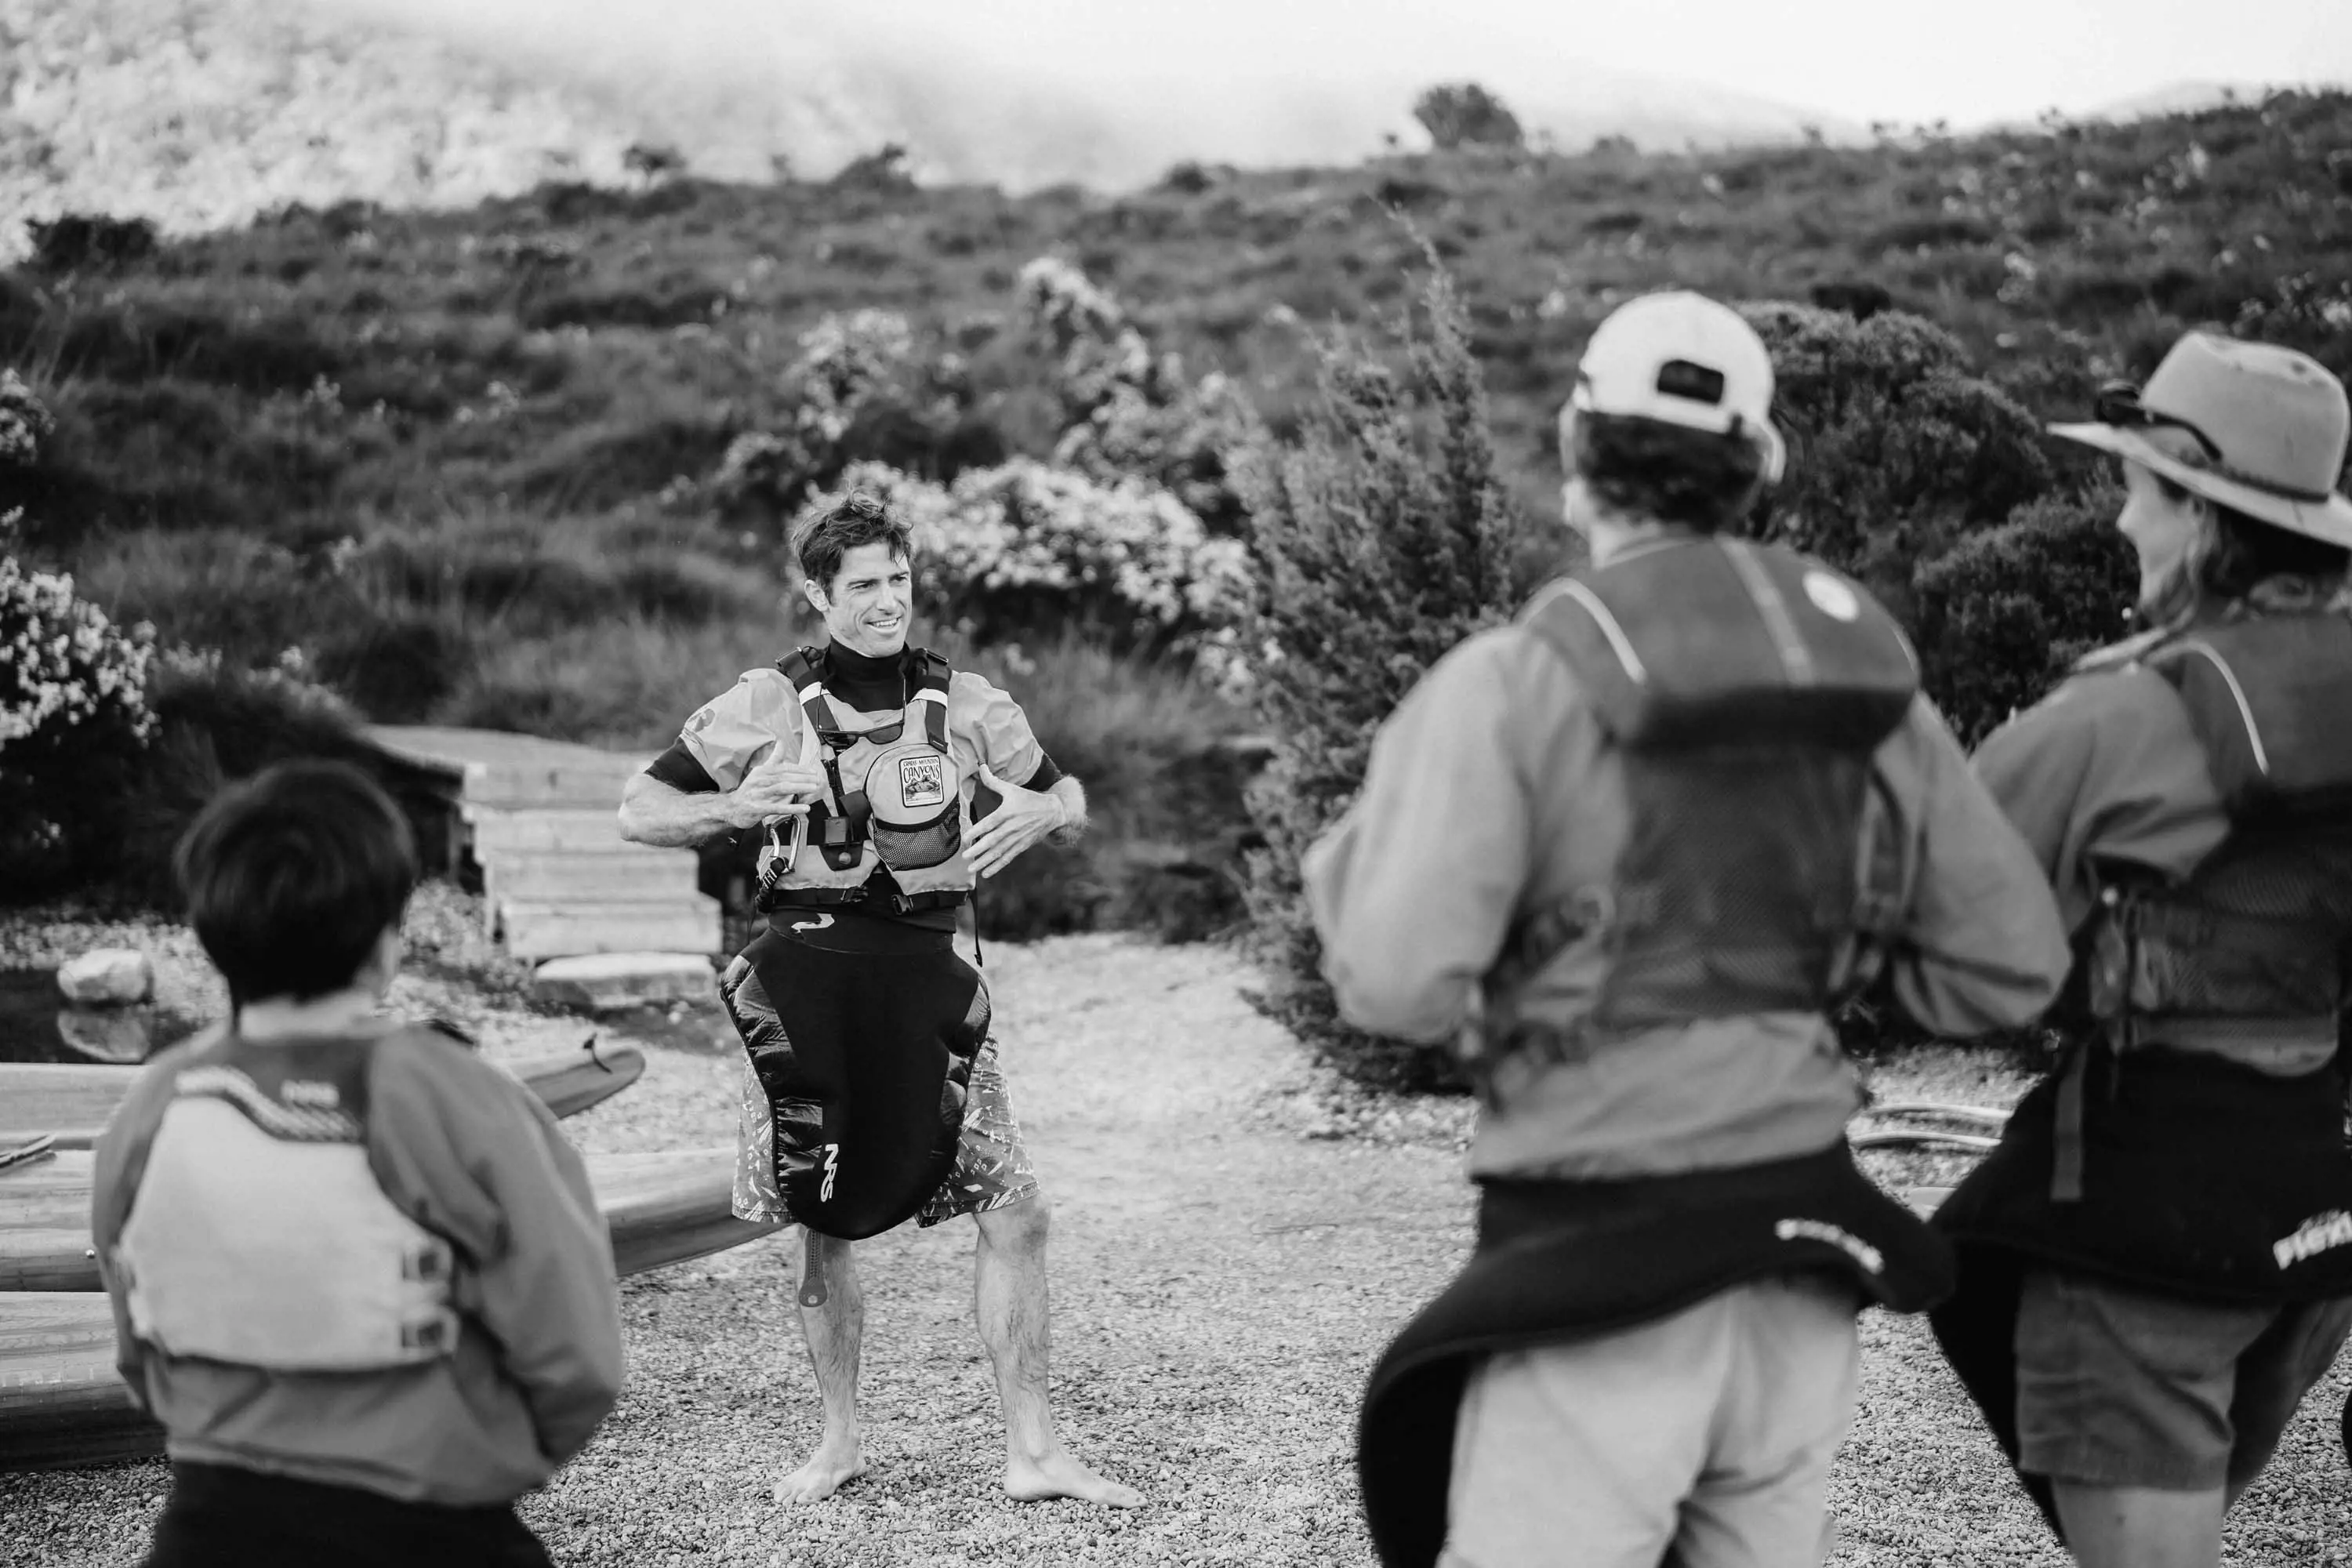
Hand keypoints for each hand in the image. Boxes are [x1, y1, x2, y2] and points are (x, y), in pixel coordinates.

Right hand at [730, 755, 828, 828]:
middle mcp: (760, 781)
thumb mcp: (760, 771)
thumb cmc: (749, 790)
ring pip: (782, 789)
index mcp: (762, 771)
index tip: (812, 771)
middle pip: (785, 777)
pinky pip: (778, 807)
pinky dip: (793, 807)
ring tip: (813, 788)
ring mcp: (759, 794)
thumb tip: (781, 742)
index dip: (800, 769)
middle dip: (803, 778)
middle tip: (817, 779)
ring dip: (800, 788)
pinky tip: (804, 808)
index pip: (784, 768)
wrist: (732, 808)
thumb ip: (774, 758)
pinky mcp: (759, 808)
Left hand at [964, 764, 1066, 879]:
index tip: (966, 838)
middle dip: (979, 850)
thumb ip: (993, 781)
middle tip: (965, 856)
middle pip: (993, 840)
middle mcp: (1012, 827)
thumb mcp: (1011, 789)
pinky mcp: (1022, 846)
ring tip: (971, 868)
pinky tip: (986, 873)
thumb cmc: (1029, 799)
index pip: (990, 823)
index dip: (977, 831)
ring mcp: (1017, 838)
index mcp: (1007, 812)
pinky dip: (997, 866)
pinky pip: (1008, 858)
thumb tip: (980, 766)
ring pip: (999, 852)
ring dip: (985, 861)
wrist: (1052, 812)